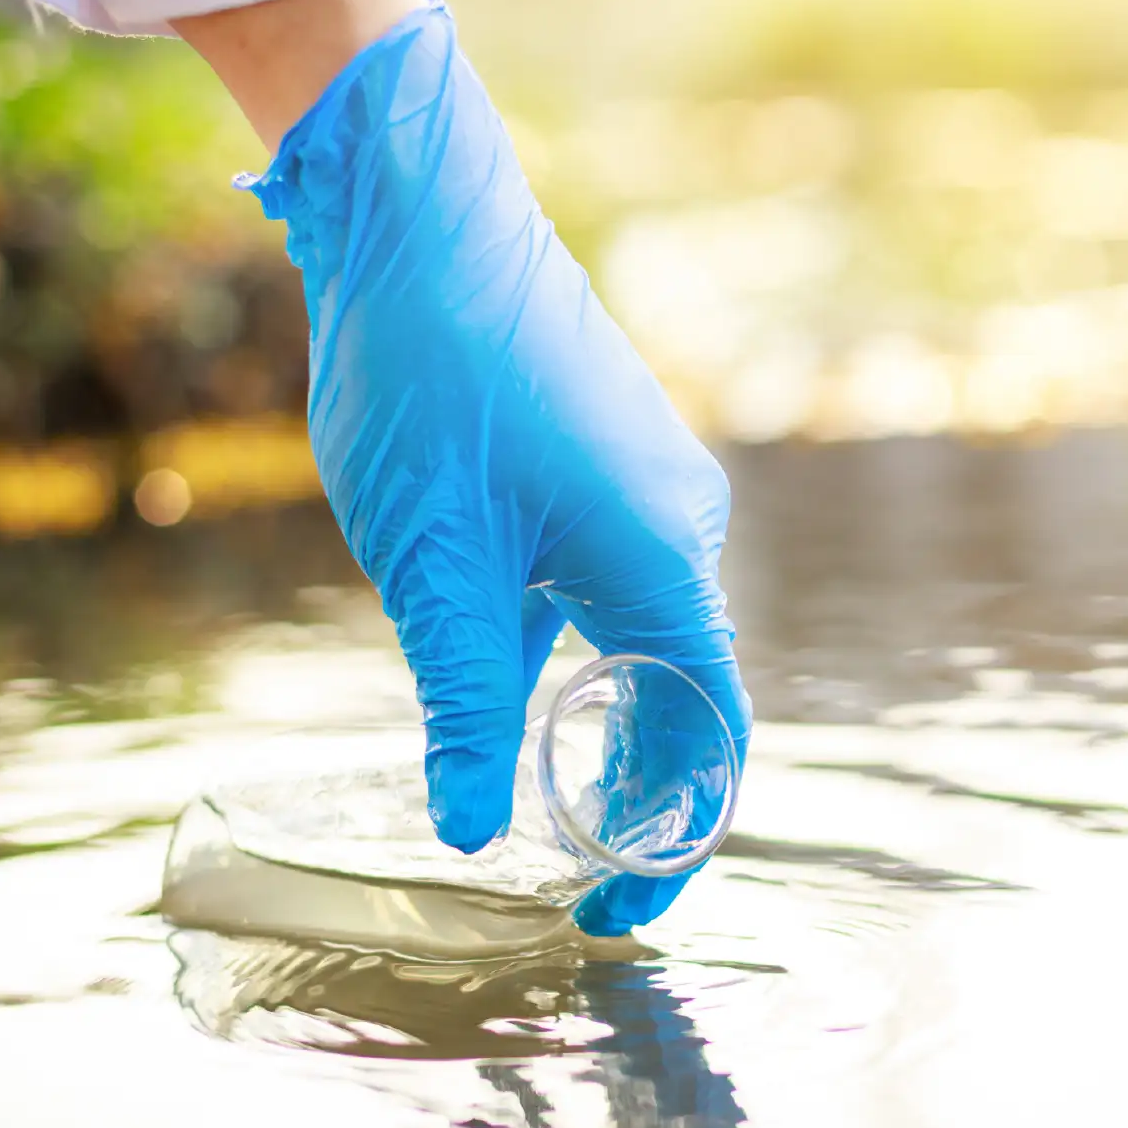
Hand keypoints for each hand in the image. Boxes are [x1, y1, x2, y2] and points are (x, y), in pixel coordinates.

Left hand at [239, 0, 747, 935]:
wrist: (419, 215)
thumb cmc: (427, 378)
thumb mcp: (434, 567)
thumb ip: (465, 705)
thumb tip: (471, 831)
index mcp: (662, 562)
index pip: (708, 737)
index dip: (672, 840)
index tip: (613, 912)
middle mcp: (683, 531)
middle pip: (690, 699)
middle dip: (641, 801)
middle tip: (571, 881)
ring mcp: (652, 494)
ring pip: (651, 647)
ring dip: (606, 732)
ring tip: (543, 807)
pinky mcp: (611, 468)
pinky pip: (618, 593)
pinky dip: (582, 662)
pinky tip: (515, 690)